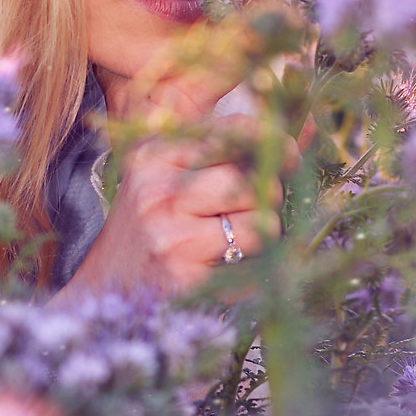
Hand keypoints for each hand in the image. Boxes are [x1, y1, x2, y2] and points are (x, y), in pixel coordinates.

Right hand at [56, 74, 299, 302]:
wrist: (106, 288)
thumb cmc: (151, 227)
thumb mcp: (174, 176)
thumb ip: (233, 149)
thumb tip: (310, 127)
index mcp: (155, 156)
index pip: (231, 132)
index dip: (272, 141)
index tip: (289, 155)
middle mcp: (158, 190)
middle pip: (250, 181)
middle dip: (265, 198)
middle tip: (246, 213)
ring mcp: (169, 234)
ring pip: (260, 225)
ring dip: (260, 238)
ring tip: (232, 243)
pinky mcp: (184, 276)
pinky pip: (253, 267)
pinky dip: (251, 272)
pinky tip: (221, 270)